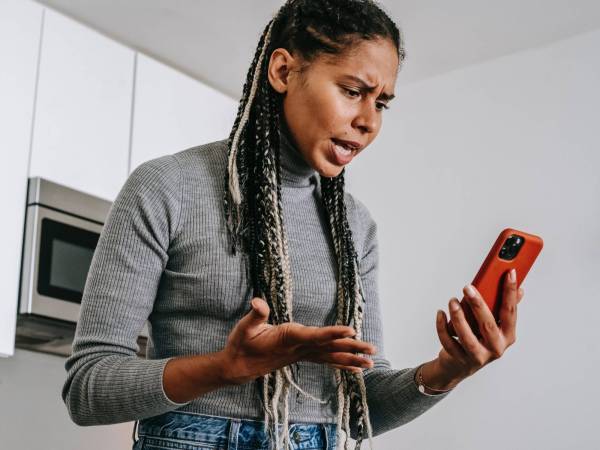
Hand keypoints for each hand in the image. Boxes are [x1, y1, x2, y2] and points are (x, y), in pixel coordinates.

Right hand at [218, 297, 376, 384]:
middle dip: (352, 348)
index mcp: (288, 339)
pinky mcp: (302, 357)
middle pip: (329, 348)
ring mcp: (302, 355)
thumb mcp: (244, 327)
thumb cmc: (241, 345)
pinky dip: (341, 364)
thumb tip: (257, 301)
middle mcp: (299, 349)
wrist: (238, 367)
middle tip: (373, 350)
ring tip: (371, 363)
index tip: (351, 330)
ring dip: (351, 359)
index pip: (314, 336)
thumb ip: (255, 315)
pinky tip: (356, 368)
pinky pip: (326, 360)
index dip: (333, 333)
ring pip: (331, 356)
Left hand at [435, 269, 524, 380]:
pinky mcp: (459, 359)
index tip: (509, 273)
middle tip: (468, 288)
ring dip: (458, 317)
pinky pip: (449, 342)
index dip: (510, 292)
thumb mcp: (495, 324)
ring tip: (452, 301)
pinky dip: (442, 327)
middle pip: (488, 326)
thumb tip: (519, 289)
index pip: (510, 312)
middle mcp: (495, 347)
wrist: (459, 365)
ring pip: (467, 337)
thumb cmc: (479, 339)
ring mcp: (477, 356)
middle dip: (478, 305)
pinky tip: (440, 313)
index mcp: (507, 336)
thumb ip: (504, 307)